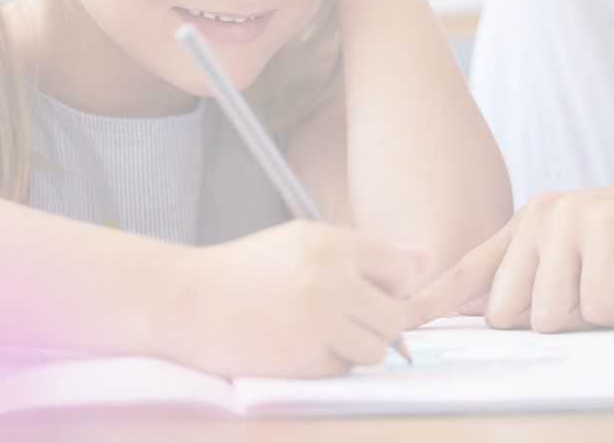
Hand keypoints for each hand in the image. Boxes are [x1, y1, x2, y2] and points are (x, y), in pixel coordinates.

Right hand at [170, 220, 430, 377]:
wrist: (185, 301)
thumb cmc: (247, 270)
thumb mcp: (303, 244)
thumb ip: (368, 253)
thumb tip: (428, 259)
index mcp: (332, 244)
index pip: (403, 270)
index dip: (391, 285)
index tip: (369, 290)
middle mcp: (330, 280)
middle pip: (396, 315)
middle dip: (378, 322)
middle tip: (345, 317)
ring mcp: (318, 322)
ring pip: (377, 348)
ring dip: (357, 347)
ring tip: (321, 332)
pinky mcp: (303, 359)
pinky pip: (344, 369)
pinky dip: (329, 364)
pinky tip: (298, 347)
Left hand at [403, 178, 613, 332]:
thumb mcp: (583, 270)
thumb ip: (537, 288)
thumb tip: (489, 322)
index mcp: (527, 225)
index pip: (467, 272)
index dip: (431, 302)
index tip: (399, 323)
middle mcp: (539, 215)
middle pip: (506, 312)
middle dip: (556, 322)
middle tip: (599, 296)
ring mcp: (569, 216)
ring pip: (548, 315)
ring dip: (595, 316)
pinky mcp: (602, 228)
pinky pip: (595, 306)